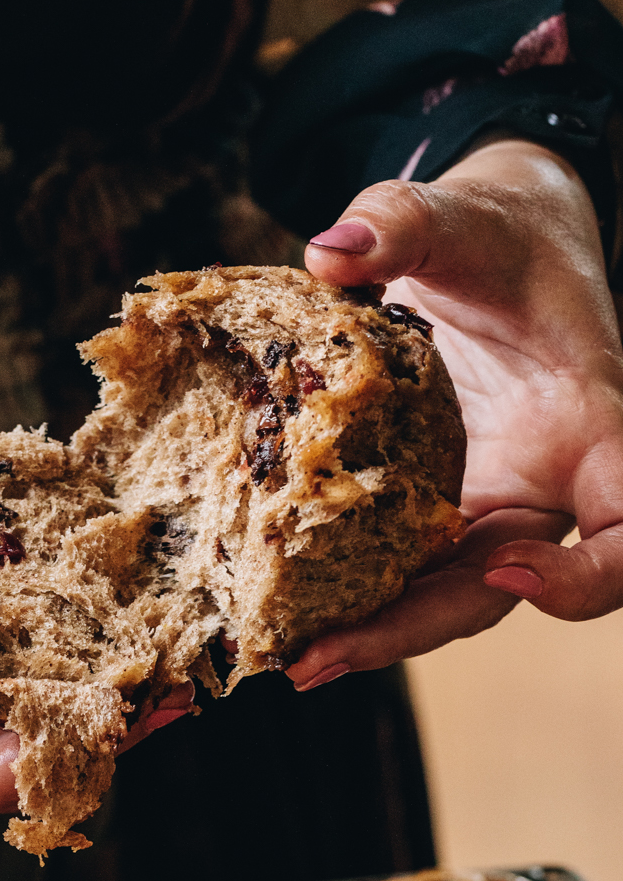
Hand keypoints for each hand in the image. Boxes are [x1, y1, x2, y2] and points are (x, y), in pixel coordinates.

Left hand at [288, 139, 622, 688]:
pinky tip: (289, 618)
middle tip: (321, 661)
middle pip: (504, 591)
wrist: (493, 247)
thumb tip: (330, 249)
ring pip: (448, 595)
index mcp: (590, 427)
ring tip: (294, 663)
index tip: (511, 572)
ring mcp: (492, 505)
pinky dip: (356, 594)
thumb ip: (404, 223)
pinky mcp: (440, 508)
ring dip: (375, 632)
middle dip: (415, 631)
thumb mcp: (462, 218)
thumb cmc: (502, 236)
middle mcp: (548, 485)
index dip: (584, 574)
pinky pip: (407, 566)